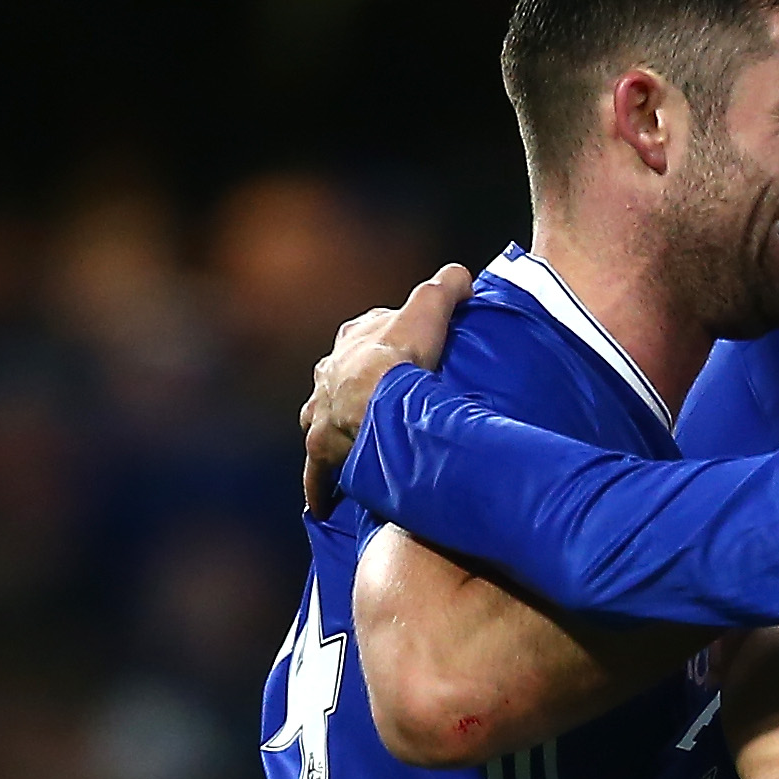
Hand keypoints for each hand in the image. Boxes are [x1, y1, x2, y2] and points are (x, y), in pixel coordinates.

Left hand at [303, 262, 470, 515]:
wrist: (378, 400)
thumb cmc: (402, 357)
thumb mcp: (429, 309)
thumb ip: (445, 288)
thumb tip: (461, 275)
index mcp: (351, 342)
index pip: (364, 338)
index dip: (385, 347)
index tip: (402, 358)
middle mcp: (327, 376)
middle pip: (338, 380)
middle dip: (352, 391)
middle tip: (380, 409)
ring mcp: (321, 414)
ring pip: (322, 422)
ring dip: (335, 433)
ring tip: (355, 448)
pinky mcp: (321, 451)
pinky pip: (317, 473)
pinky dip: (321, 486)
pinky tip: (324, 504)